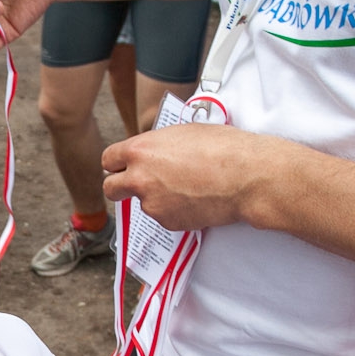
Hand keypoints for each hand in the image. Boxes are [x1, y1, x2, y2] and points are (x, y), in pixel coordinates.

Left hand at [103, 123, 300, 230]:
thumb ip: (159, 146)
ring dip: (157, 198)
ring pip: (143, 203)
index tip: (123, 167)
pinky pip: (165, 217)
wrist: (246, 176)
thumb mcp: (183, 133)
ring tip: (187, 187)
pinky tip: (196, 199)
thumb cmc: (222, 148)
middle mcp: (140, 178)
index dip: (117, 164)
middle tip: (135, 185)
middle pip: (110, 188)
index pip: (108, 159)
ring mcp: (152, 204)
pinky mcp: (168, 222)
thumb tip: (154, 152)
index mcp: (140, 150)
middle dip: (120, 187)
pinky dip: (175, 211)